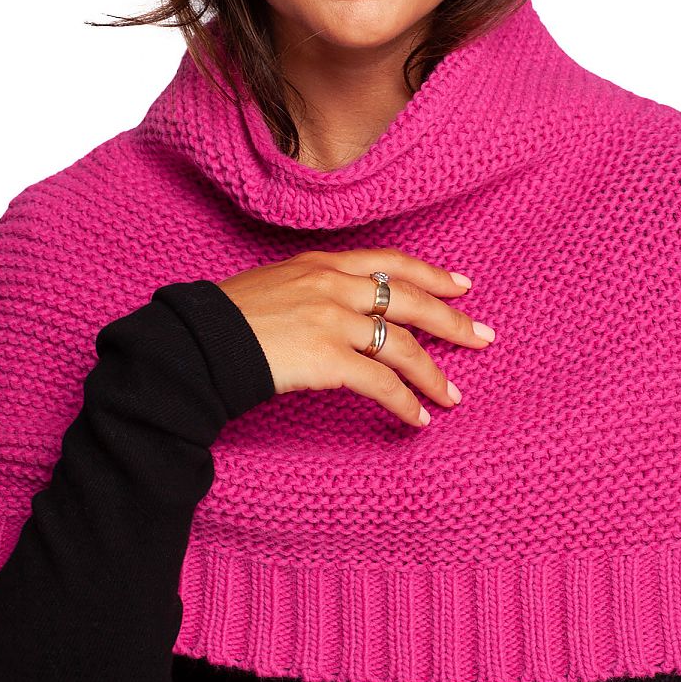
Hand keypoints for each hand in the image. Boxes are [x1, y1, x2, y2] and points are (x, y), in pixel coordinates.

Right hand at [219, 248, 494, 428]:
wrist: (197, 343)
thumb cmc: (226, 320)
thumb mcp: (275, 284)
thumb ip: (314, 289)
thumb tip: (344, 309)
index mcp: (322, 262)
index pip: (391, 262)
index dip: (431, 274)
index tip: (461, 285)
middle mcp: (333, 284)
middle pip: (410, 299)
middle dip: (452, 321)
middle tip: (483, 337)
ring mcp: (333, 320)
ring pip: (403, 345)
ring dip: (433, 374)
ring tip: (453, 395)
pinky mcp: (328, 358)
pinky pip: (382, 384)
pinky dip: (405, 403)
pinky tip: (417, 419)